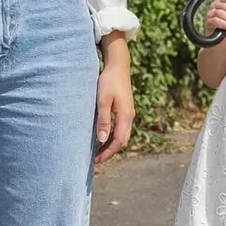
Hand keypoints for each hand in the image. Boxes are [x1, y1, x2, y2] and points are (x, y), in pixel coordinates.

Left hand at [94, 48, 134, 163]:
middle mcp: (130, 117)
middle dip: (110, 152)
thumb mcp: (103, 100)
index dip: (108, 153)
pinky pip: (121, 128)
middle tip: (96, 159)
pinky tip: (104, 136)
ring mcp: (129, 113)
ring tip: (98, 150)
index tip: (96, 160)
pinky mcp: (125, 109)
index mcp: (125, 116)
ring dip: (112, 145)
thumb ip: (103, 120)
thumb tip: (102, 139)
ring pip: (123, 135)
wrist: (118, 66)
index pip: (118, 141)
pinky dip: (113, 136)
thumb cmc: (109, 81)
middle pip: (122, 141)